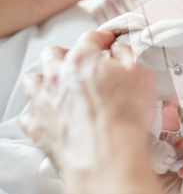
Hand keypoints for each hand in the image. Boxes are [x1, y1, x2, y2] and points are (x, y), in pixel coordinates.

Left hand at [19, 31, 161, 193]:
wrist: (106, 156)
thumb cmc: (125, 115)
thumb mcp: (142, 74)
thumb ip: (129, 55)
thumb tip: (120, 48)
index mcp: (83, 59)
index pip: (91, 38)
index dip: (103, 38)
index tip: (108, 41)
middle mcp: (57, 76)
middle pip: (54, 54)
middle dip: (67, 53)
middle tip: (82, 61)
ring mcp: (44, 101)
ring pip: (33, 80)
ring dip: (45, 79)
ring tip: (59, 85)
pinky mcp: (39, 127)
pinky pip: (30, 115)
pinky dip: (39, 112)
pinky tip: (51, 114)